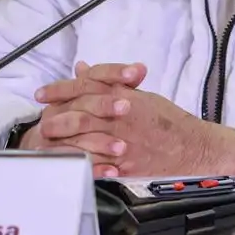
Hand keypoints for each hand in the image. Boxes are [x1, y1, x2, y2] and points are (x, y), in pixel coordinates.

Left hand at [24, 62, 234, 178]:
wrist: (194, 147)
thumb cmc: (169, 121)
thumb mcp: (143, 95)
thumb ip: (110, 83)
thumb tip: (81, 69)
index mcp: (128, 96)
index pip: (88, 86)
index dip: (61, 89)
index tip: (42, 94)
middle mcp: (124, 117)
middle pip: (80, 113)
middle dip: (56, 116)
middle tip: (41, 119)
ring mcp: (124, 143)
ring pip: (83, 139)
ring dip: (61, 141)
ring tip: (46, 142)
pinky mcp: (125, 165)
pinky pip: (96, 164)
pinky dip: (79, 162)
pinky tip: (65, 161)